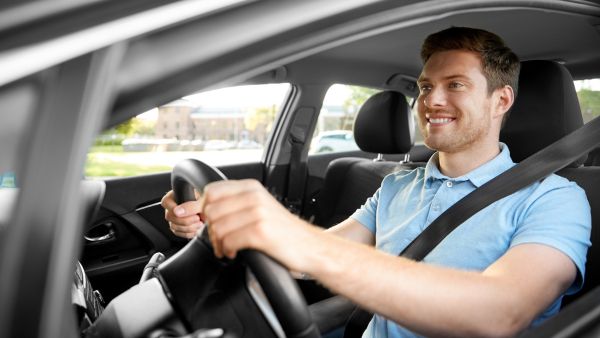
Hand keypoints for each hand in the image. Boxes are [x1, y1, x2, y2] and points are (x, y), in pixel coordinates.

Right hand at [161, 190, 204, 238]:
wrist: (210, 207)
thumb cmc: (205, 200)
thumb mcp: (201, 200)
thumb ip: (191, 205)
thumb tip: (178, 212)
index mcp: (174, 197)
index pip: (166, 202)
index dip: (174, 208)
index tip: (187, 212)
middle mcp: (172, 208)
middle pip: (170, 217)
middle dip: (185, 220)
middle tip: (197, 218)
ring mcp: (174, 218)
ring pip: (174, 226)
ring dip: (188, 227)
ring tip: (200, 223)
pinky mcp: (178, 227)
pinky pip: (179, 233)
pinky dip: (189, 233)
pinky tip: (196, 229)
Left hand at [200, 179, 319, 271]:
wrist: (310, 246)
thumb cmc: (283, 230)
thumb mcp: (259, 207)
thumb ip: (234, 203)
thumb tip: (199, 207)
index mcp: (252, 187)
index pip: (212, 190)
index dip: (200, 207)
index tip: (196, 219)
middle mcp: (254, 196)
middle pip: (211, 210)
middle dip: (209, 230)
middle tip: (218, 241)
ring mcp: (258, 213)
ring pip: (217, 227)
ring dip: (217, 243)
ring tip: (226, 249)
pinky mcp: (260, 231)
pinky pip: (228, 240)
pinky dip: (227, 250)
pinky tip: (234, 253)